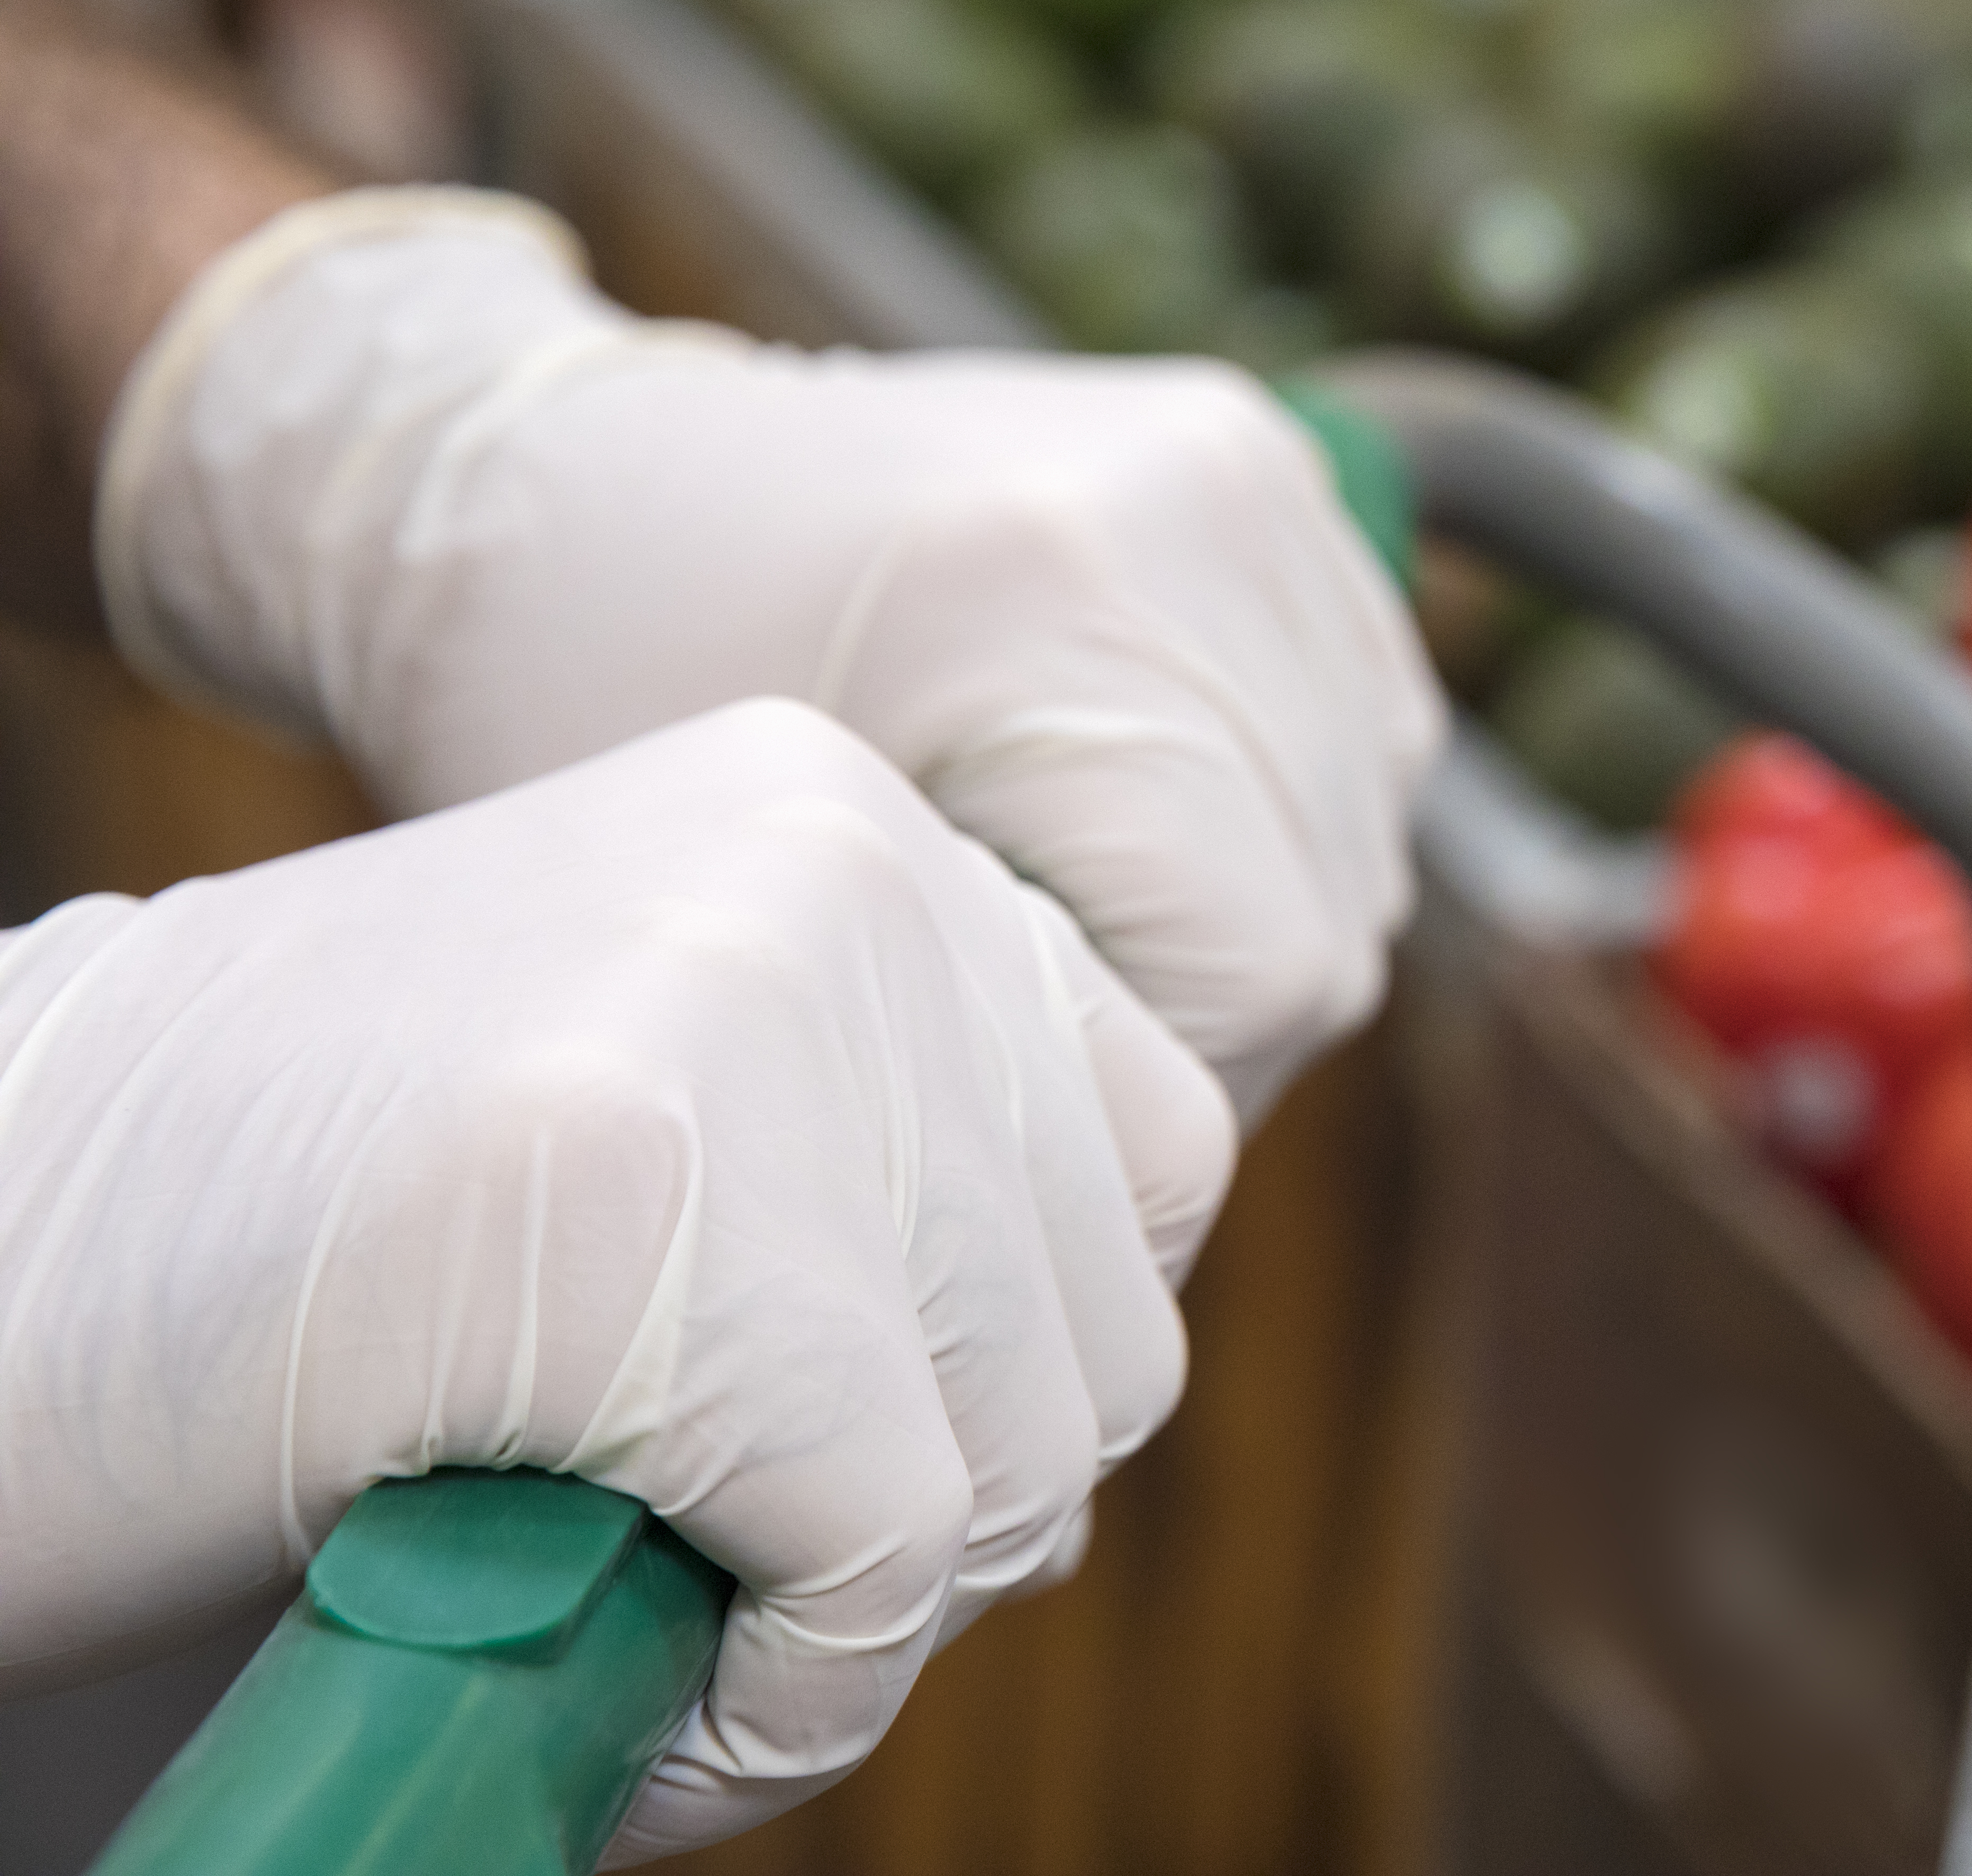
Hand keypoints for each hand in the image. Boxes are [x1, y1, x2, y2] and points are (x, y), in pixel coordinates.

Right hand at [0, 701, 1231, 1861]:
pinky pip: (884, 1561)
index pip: (1141, 1154)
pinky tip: (624, 1699)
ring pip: (1025, 1457)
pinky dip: (778, 1701)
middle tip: (723, 1593)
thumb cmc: (276, 1249)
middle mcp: (844, 876)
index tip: (851, 1471)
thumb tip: (1097, 1355)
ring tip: (652, 1632)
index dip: (1015, 1369)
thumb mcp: (653, 1109)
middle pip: (1101, 1326)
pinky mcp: (656, 1219)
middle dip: (937, 1526)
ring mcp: (760, 1022)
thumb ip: (875, 1164)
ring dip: (855, 1625)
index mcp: (837, 823)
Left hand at [100, 191, 1443, 1115]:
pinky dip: (1291, 798)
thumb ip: (978, 1068)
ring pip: (1370, 809)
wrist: (561, 477)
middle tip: (1063, 1065)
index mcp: (1041, 597)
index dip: (1174, 1095)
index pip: (1261, 960)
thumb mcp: (767, 926)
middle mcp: (1177, 506)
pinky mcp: (1250, 451)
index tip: (1044, 1145)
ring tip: (1098, 938)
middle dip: (1221, 1020)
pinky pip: (1367, 701)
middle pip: (1333, 893)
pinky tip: (1153, 824)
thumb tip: (1136, 1255)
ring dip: (1264, 910)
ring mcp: (1230, 468)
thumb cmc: (599, 716)